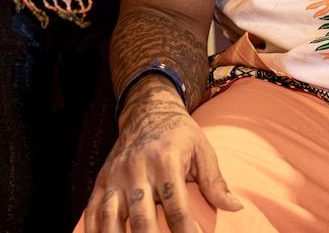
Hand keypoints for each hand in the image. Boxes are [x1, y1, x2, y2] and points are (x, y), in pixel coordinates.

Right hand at [83, 78, 241, 231]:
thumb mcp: (202, 149)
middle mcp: (137, 169)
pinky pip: (93, 210)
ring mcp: (116, 176)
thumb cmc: (179, 133)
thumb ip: (215, 181)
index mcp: (165, 161)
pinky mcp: (103, 181)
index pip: (176, 206)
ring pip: (111, 216)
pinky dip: (94, 230)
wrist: (147, 109)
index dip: (187, 232)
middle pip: (141, 217)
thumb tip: (235, 207)